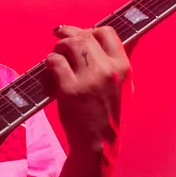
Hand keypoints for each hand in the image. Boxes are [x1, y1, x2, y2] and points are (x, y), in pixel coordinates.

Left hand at [46, 25, 131, 158]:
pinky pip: (55, 62)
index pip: (107, 32)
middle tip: (60, 39)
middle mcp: (108, 70)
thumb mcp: (125, 88)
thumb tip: (106, 41)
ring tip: (56, 55)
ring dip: (59, 47)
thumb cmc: (110, 118)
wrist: (99, 146)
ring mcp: (88, 79)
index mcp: (124, 68)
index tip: (82, 35)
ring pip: (69, 45)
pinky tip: (50, 69)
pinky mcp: (70, 89)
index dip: (91, 30)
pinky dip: (50, 62)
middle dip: (69, 35)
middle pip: (85, 36)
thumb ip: (117, 64)